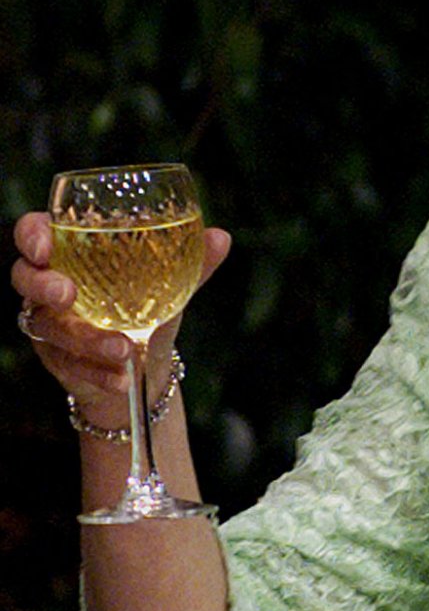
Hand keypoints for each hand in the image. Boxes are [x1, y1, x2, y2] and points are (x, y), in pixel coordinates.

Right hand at [11, 211, 230, 419]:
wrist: (145, 364)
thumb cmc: (148, 308)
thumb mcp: (172, 286)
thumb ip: (193, 263)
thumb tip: (221, 237)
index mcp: (71, 253)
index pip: (35, 233)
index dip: (32, 235)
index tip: (45, 246)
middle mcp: (50, 285)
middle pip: (24, 277)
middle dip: (42, 284)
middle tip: (69, 294)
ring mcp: (48, 323)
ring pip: (51, 327)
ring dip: (86, 338)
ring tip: (123, 348)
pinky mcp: (55, 358)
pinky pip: (69, 365)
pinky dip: (97, 371)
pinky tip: (122, 376)